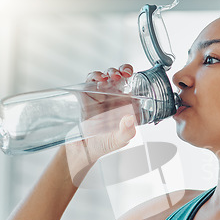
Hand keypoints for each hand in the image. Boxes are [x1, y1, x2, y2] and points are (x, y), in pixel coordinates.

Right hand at [65, 64, 136, 184]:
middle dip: (124, 70)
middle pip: (122, 77)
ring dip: (110, 72)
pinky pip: (91, 80)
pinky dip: (94, 75)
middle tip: (123, 74)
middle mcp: (115, 99)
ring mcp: (102, 95)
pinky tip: (97, 79)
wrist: (82, 149)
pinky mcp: (87, 94)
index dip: (137, 79)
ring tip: (110, 77)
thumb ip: (126, 132)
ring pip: (108, 76)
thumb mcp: (118, 141)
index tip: (135, 78)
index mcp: (127, 106)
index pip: (135, 87)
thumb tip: (129, 119)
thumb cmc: (103, 145)